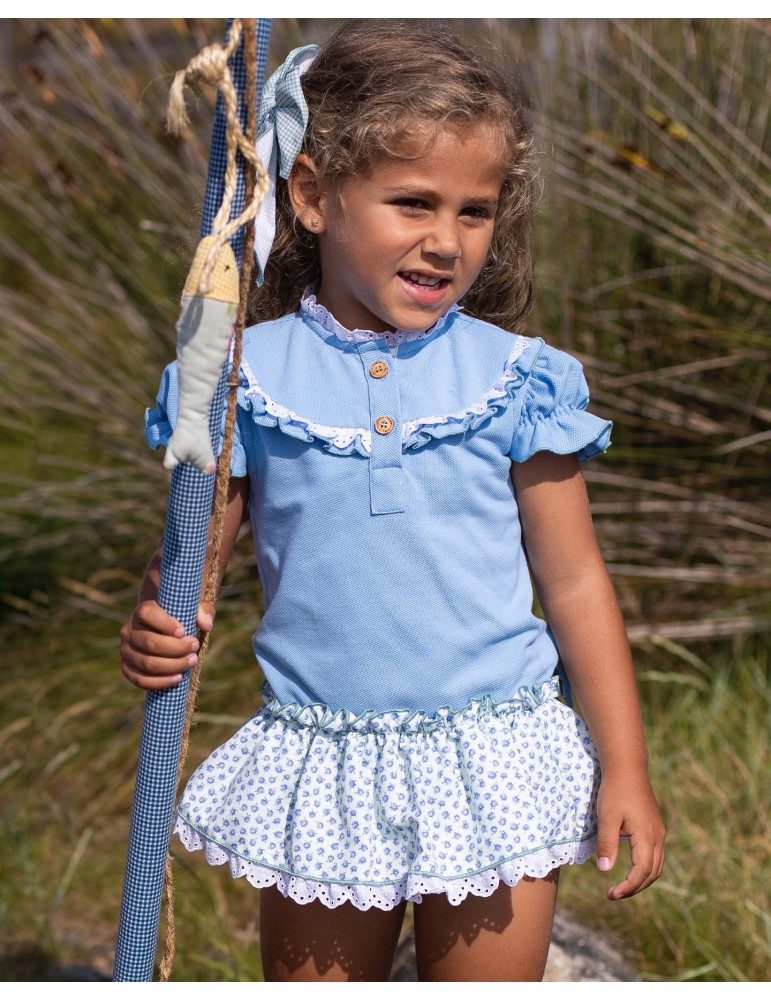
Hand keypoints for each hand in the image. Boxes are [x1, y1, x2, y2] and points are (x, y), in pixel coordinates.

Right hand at [119, 600, 214, 689]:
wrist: (162, 632)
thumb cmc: (181, 619)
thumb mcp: (194, 610)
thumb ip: (203, 612)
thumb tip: (206, 626)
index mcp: (142, 611)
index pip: (147, 614)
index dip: (165, 624)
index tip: (183, 632)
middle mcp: (129, 630)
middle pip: (150, 643)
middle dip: (177, 648)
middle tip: (195, 647)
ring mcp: (126, 651)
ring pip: (147, 663)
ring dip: (173, 666)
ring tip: (192, 661)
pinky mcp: (127, 668)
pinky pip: (140, 680)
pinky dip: (160, 682)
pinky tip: (178, 678)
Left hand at [595, 772, 665, 899]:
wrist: (627, 768)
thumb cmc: (614, 791)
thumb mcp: (607, 817)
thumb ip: (607, 844)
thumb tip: (604, 871)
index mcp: (646, 836)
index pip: (642, 871)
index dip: (628, 887)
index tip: (611, 894)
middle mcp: (657, 836)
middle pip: (652, 873)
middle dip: (634, 887)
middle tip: (613, 894)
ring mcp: (659, 832)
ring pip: (657, 866)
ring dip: (642, 880)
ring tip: (622, 887)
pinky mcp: (656, 827)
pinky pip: (656, 856)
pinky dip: (646, 868)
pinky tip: (631, 869)